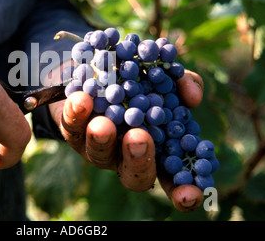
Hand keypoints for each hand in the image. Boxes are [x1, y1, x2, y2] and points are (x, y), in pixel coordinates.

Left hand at [49, 69, 204, 211]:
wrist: (95, 69)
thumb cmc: (138, 79)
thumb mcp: (164, 77)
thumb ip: (183, 84)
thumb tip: (193, 97)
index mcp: (156, 149)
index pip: (173, 180)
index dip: (183, 192)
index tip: (190, 195)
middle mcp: (126, 156)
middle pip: (134, 174)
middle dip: (138, 160)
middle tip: (139, 139)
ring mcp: (98, 148)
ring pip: (99, 152)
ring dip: (102, 138)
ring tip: (103, 124)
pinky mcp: (73, 133)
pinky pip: (72, 128)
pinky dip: (76, 113)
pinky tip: (81, 99)